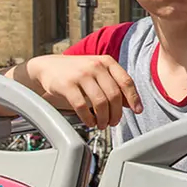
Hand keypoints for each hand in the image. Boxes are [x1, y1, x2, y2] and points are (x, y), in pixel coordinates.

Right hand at [25, 55, 142, 128]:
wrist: (49, 66)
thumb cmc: (77, 71)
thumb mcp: (98, 72)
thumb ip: (114, 84)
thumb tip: (131, 103)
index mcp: (107, 62)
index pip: (126, 81)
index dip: (134, 98)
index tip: (138, 110)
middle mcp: (96, 66)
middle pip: (114, 95)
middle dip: (116, 113)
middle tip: (113, 122)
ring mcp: (81, 74)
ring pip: (100, 102)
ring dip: (103, 118)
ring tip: (102, 124)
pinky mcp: (67, 85)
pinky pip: (82, 106)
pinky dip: (88, 118)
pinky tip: (89, 122)